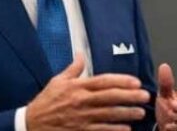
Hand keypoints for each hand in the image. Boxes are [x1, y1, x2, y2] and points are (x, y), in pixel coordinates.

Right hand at [26, 53, 150, 130]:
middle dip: (129, 97)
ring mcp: (82, 118)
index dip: (121, 81)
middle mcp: (81, 101)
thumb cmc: (46, 102)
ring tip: (140, 112)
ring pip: (108, 115)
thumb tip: (80, 53)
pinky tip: (126, 129)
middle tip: (145, 96)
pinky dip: (114, 130)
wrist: (31, 124)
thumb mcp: (57, 81)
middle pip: (110, 97)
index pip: (104, 81)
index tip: (136, 82)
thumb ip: (73, 68)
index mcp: (78, 87)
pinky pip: (101, 130)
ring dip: (126, 114)